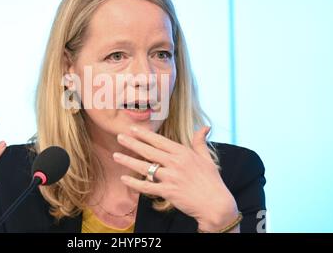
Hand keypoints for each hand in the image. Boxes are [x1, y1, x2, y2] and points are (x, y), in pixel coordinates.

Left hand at [114, 125, 238, 231]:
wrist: (216, 204)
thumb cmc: (212, 181)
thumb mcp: (207, 158)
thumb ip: (200, 142)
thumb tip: (205, 127)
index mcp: (183, 153)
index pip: (160, 141)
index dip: (145, 135)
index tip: (133, 129)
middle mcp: (175, 163)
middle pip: (149, 151)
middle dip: (132, 143)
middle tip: (119, 136)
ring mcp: (171, 178)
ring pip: (145, 167)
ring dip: (129, 161)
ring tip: (115, 155)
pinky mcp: (168, 192)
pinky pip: (147, 186)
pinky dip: (134, 183)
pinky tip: (124, 178)